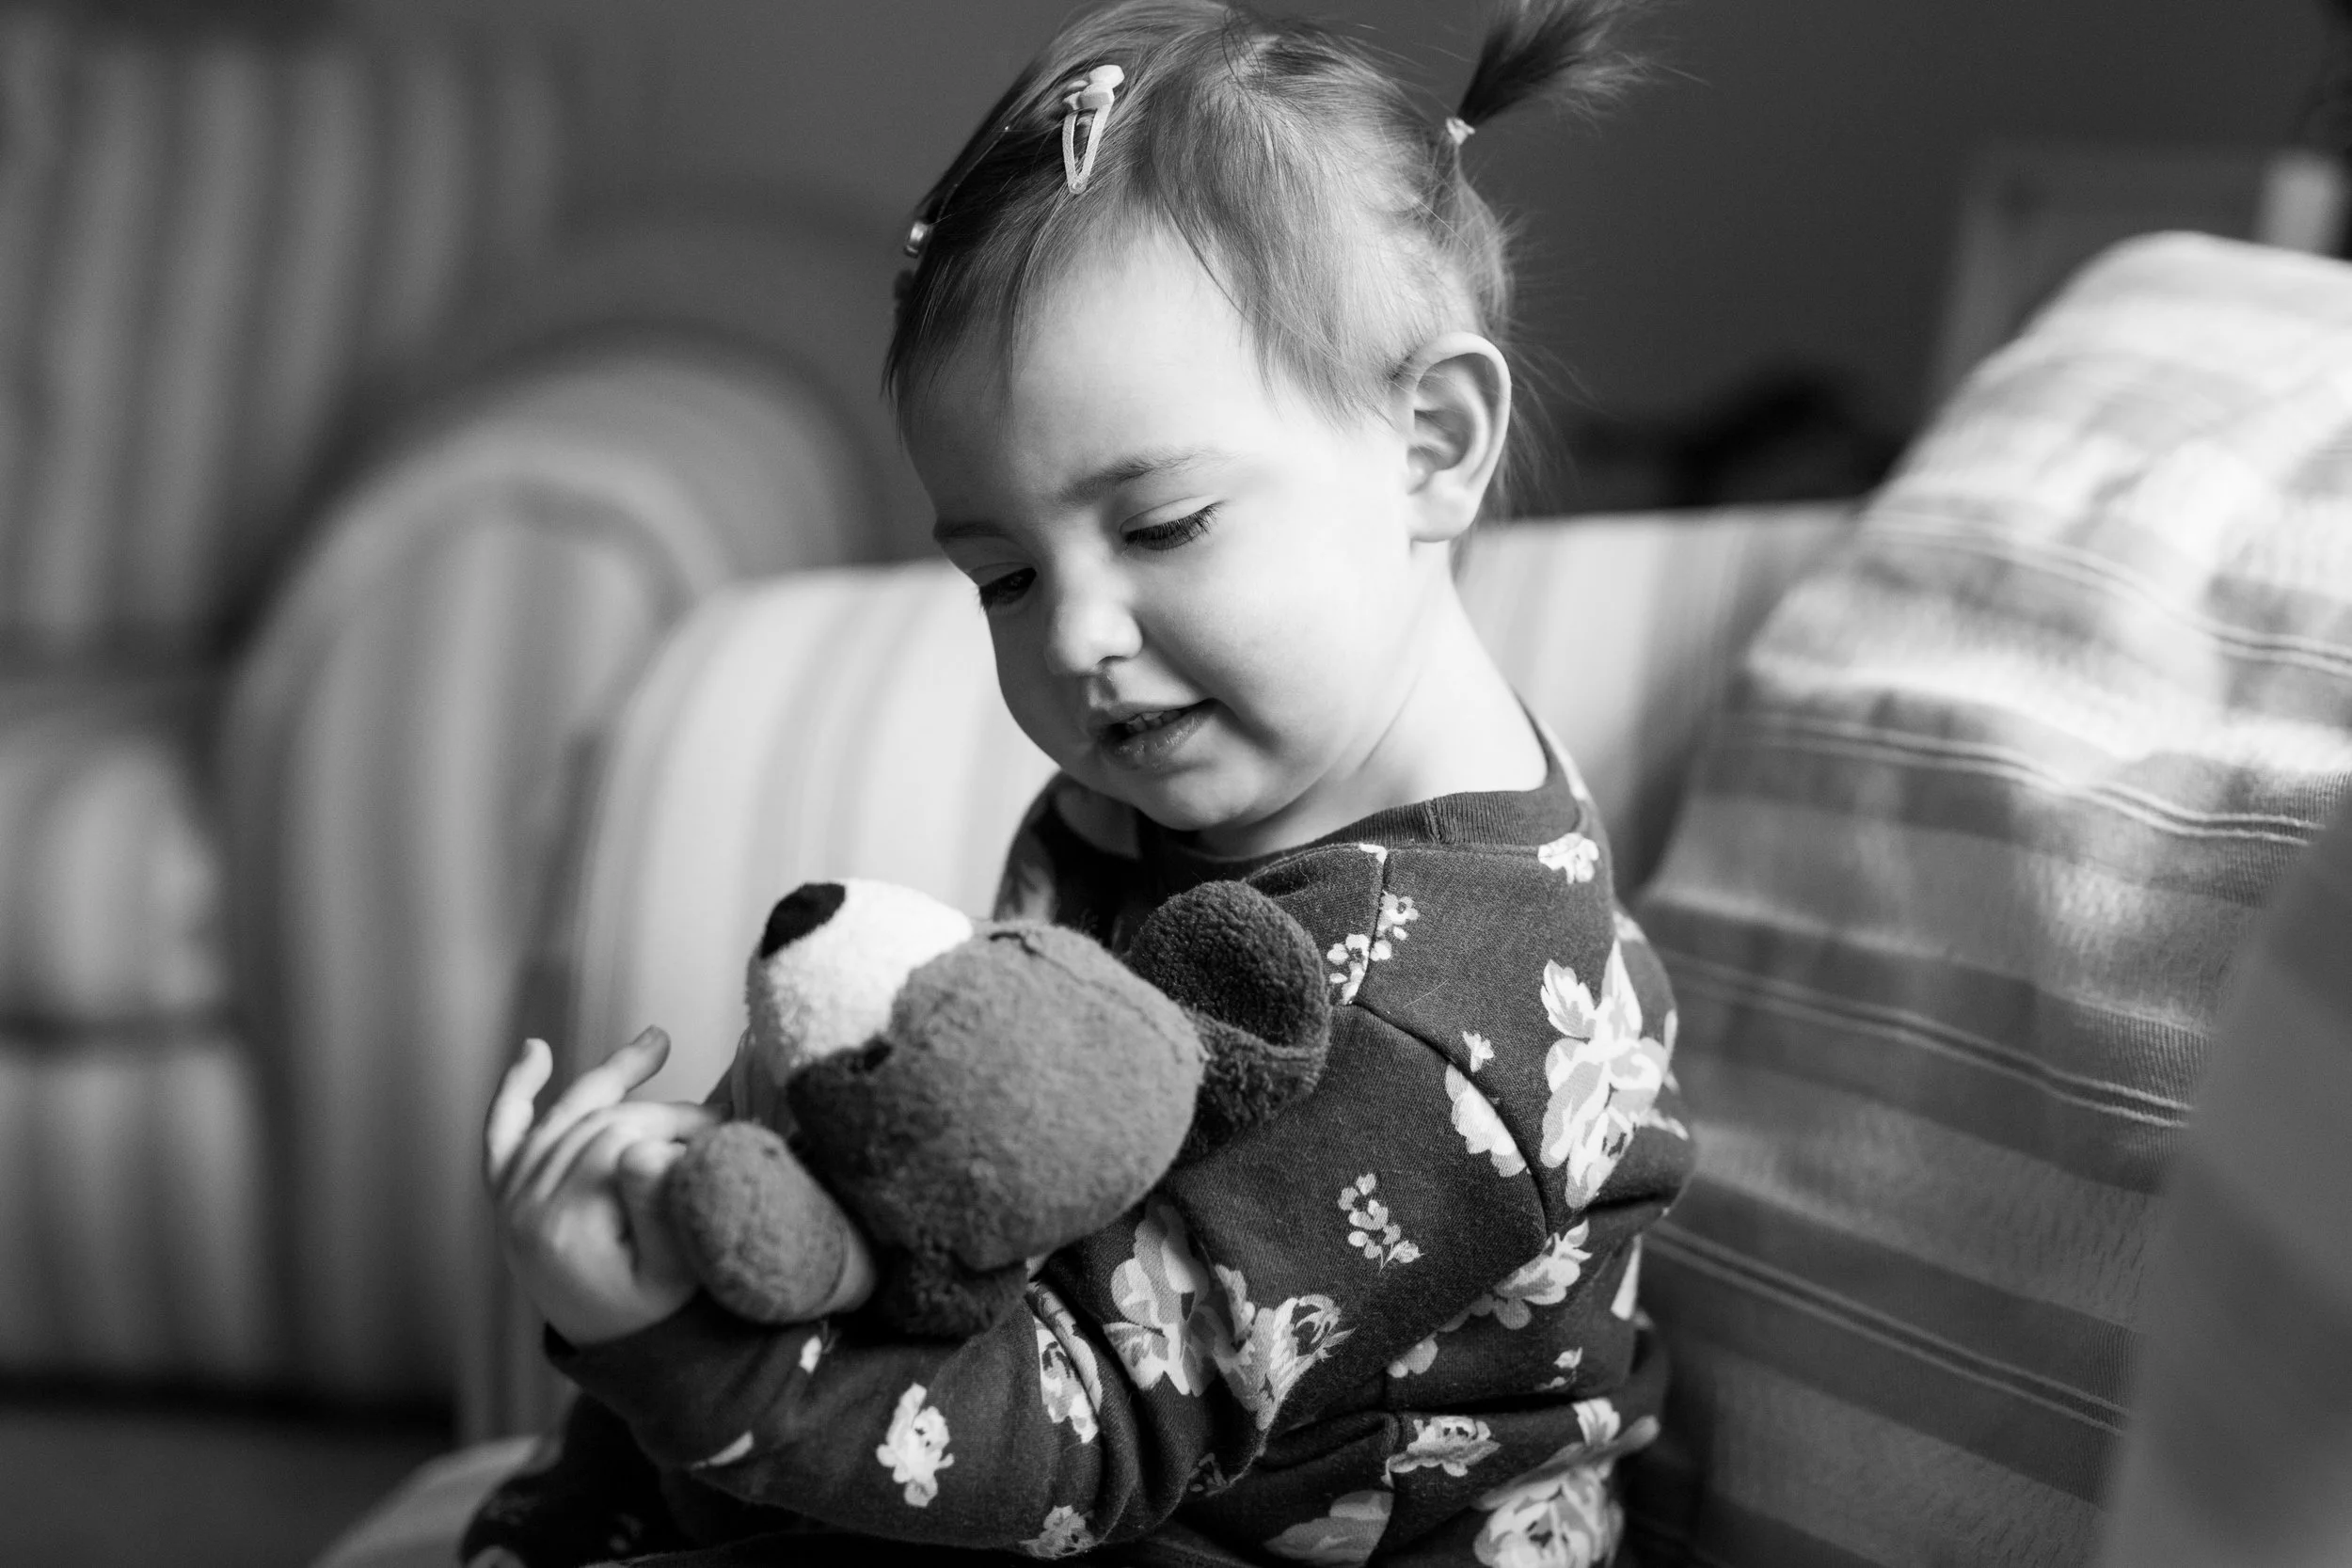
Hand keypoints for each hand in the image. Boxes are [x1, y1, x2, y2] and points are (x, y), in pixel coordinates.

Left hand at [484, 1028, 719, 1345]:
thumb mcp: (677, 1269)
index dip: (678, 1124)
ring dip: (610, 1079)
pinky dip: (516, 1091)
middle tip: (714, 1118)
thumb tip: (645, 1147)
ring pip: (561, 1116)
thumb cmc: (661, 1312)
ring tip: (657, 1045)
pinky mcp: (508, 1200)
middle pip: (594, 1124)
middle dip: (660, 1110)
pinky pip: (502, 1135)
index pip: (619, 1140)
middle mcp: (523, 1211)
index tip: (726, 1129)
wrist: (621, 1349)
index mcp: (563, 1227)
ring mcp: (510, 1203)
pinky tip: (535, 1051)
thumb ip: (662, 1208)